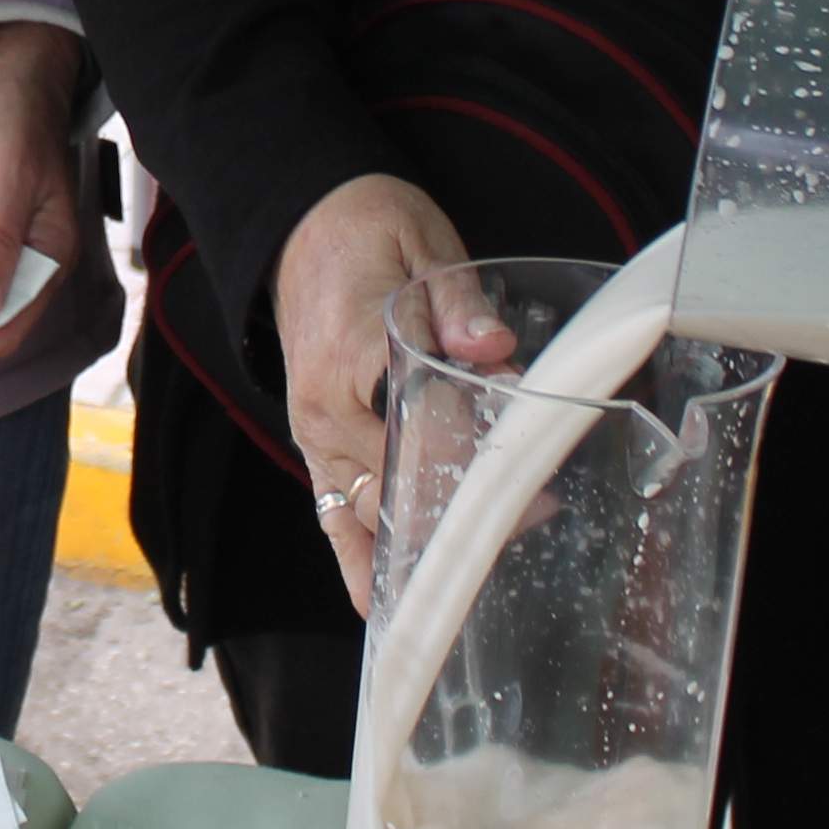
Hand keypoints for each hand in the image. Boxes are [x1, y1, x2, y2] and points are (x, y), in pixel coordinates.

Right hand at [275, 174, 502, 614]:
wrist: (298, 223)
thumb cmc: (366, 230)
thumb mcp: (422, 242)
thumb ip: (458, 304)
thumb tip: (494, 350)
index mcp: (352, 353)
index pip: (415, 432)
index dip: (470, 467)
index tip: (525, 487)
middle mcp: (324, 407)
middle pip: (395, 486)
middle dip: (460, 514)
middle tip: (531, 518)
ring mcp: (313, 432)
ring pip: (362, 515)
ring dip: (415, 549)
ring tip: (471, 579)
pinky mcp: (314, 444)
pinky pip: (332, 515)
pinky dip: (358, 561)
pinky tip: (385, 605)